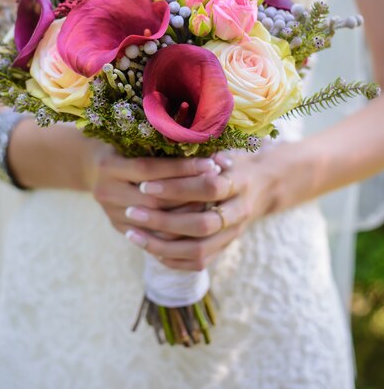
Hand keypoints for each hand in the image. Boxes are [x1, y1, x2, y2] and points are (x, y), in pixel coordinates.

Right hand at [90, 149, 221, 238]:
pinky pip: (152, 235)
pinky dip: (176, 230)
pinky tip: (198, 221)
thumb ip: (159, 142)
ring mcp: (111, 214)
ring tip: (214, 204)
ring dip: (186, 214)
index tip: (211, 164)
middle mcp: (106, 192)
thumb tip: (202, 140)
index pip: (151, 170)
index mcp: (109, 166)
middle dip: (189, 193)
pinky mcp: (120, 228)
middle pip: (154, 200)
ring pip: (155, 222)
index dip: (183, 168)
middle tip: (218, 186)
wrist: (87, 166)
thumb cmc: (119, 143)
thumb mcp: (132, 137)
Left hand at [124, 142, 317, 270]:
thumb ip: (204, 148)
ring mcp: (234, 233)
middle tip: (131, 211)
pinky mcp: (226, 248)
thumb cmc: (235, 160)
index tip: (145, 182)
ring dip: (161, 245)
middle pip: (202, 224)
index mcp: (240, 181)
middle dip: (163, 220)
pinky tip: (147, 248)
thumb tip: (175, 134)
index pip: (208, 187)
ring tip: (131, 234)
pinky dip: (171, 259)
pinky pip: (198, 263)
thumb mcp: (225, 147)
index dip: (177, 186)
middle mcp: (239, 211)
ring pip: (198, 250)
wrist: (267, 185)